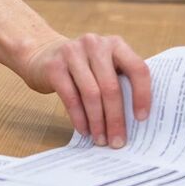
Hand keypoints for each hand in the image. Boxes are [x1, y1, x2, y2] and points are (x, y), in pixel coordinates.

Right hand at [20, 32, 151, 147]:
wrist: (42, 54)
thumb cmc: (83, 68)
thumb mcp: (104, 66)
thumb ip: (120, 82)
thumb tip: (135, 122)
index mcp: (116, 44)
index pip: (137, 68)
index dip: (142, 95)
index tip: (141, 119)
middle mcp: (95, 44)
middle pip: (111, 86)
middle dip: (116, 118)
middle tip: (117, 141)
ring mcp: (73, 52)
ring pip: (91, 94)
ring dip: (98, 122)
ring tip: (101, 139)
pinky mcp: (54, 66)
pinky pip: (71, 97)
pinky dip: (80, 118)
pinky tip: (84, 130)